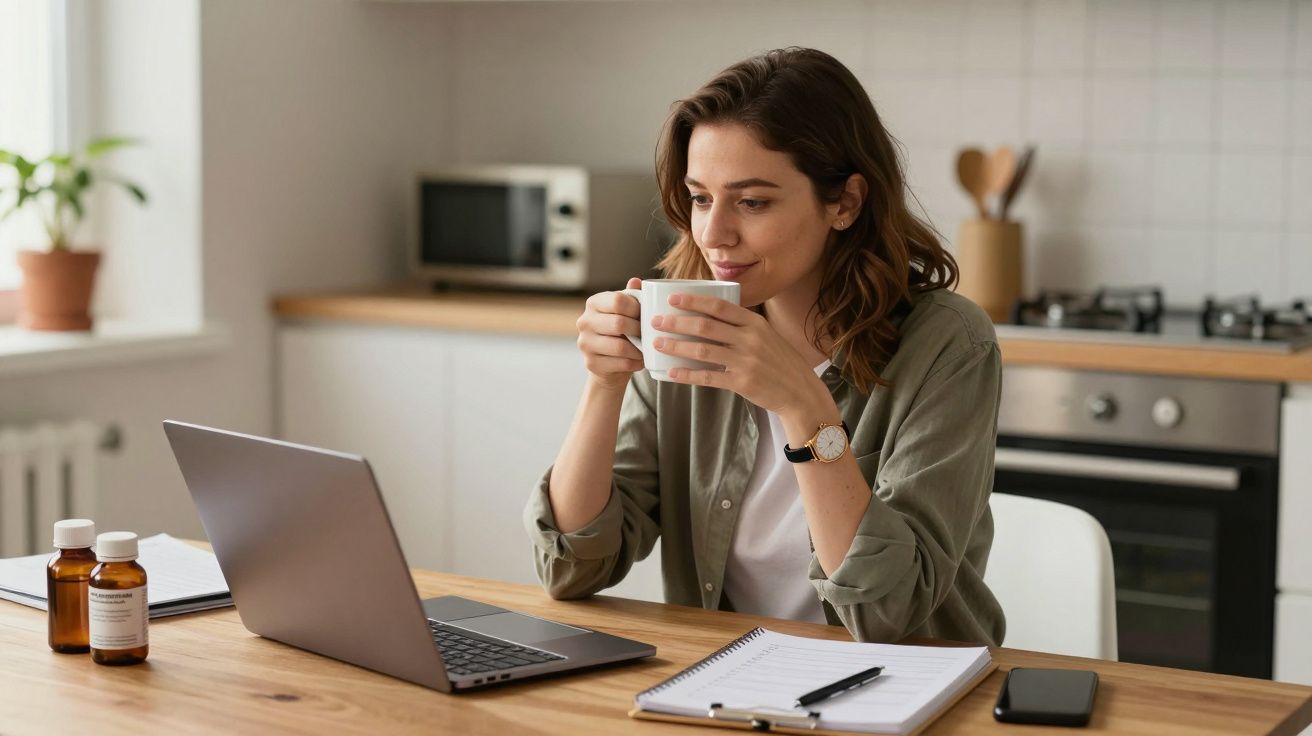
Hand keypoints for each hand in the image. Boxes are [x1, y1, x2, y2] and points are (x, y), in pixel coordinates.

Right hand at [575, 277, 644, 390]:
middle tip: (649, 333)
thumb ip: (632, 296)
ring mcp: (585, 343)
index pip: (618, 300)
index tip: (646, 315)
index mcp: (594, 303)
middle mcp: (584, 321)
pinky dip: (635, 362)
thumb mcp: (627, 311)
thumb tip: (636, 281)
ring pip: (620, 346)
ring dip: (639, 348)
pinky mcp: (591, 363)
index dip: (637, 308)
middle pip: (618, 323)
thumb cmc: (622, 331)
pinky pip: (621, 363)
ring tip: (647, 348)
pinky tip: (641, 360)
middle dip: (639, 329)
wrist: (610, 364)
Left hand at [650, 293, 832, 418]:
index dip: (693, 301)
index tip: (672, 298)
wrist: (800, 392)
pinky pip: (709, 377)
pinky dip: (687, 375)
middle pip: (706, 326)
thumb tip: (710, 316)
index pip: (719, 306)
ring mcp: (746, 361)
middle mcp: (750, 339)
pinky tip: (672, 373)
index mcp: (755, 323)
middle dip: (677, 322)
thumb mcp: (767, 336)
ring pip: (703, 350)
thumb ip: (743, 326)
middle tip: (656, 321)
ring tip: (657, 343)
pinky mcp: (743, 382)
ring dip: (676, 346)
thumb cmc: (780, 363)